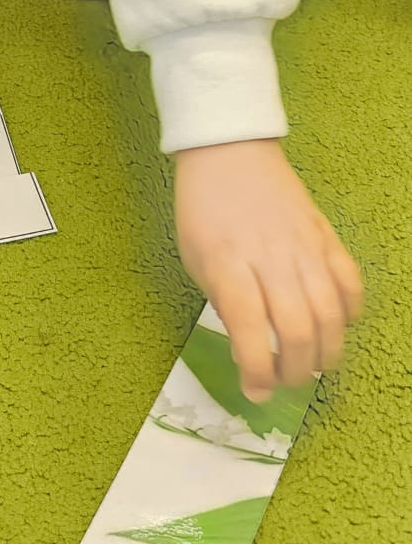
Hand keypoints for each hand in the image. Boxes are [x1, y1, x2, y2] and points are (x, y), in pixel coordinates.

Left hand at [173, 138, 362, 402]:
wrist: (228, 150)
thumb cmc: (202, 208)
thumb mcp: (194, 258)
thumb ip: (223, 302)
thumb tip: (250, 345)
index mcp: (228, 263)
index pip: (249, 327)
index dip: (257, 369)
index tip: (255, 392)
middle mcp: (270, 258)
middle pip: (297, 328)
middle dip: (294, 370)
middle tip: (284, 381)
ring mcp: (304, 246)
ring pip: (330, 313)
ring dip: (326, 351)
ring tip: (313, 366)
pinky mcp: (325, 235)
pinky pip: (350, 281)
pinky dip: (350, 312)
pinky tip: (339, 327)